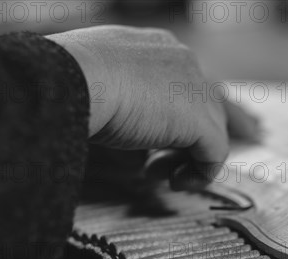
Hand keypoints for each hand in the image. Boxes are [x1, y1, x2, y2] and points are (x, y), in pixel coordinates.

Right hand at [47, 25, 259, 188]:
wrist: (73, 79)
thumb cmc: (72, 80)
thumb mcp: (98, 86)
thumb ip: (123, 103)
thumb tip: (127, 133)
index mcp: (157, 48)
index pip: (187, 81)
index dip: (185, 112)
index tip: (171, 138)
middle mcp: (183, 62)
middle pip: (208, 104)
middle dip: (189, 139)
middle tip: (158, 163)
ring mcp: (198, 90)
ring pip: (212, 130)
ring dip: (185, 159)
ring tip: (155, 172)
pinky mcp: (202, 121)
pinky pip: (215, 154)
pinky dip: (199, 174)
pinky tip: (175, 182)